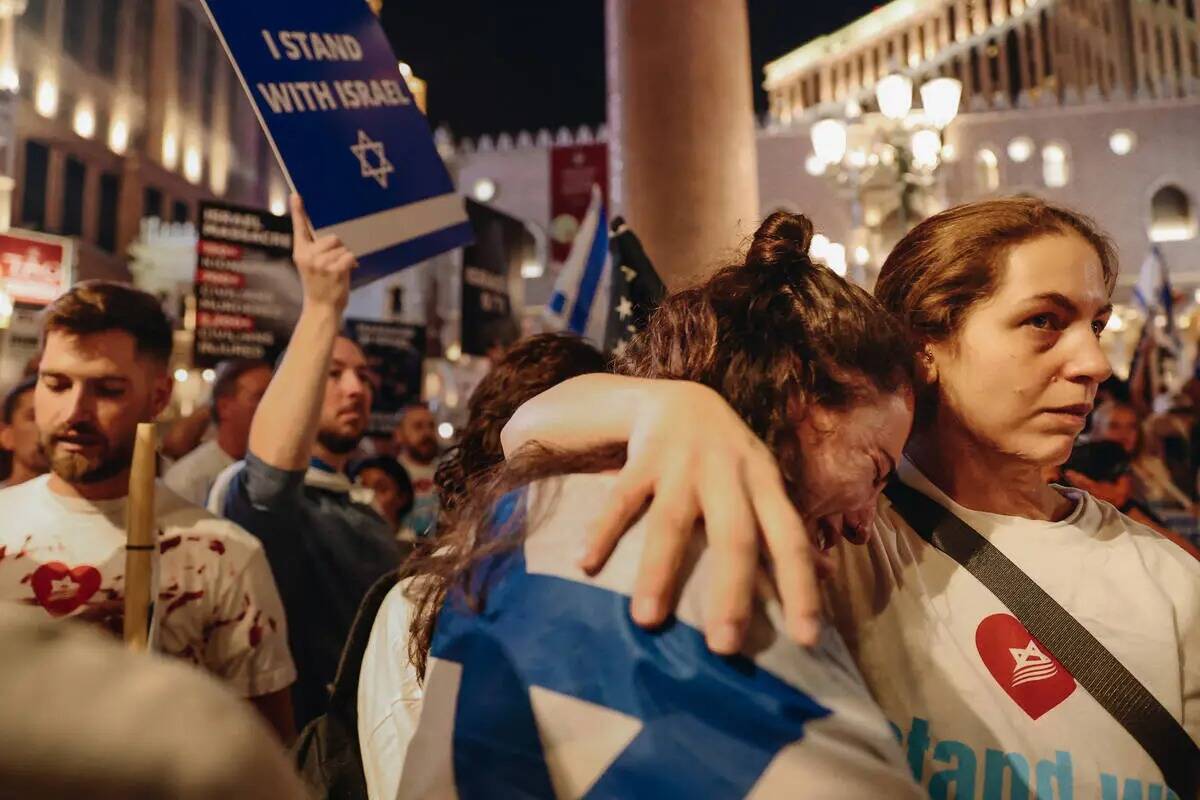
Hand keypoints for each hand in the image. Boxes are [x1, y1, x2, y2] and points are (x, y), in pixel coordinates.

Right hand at [289, 194, 354, 311]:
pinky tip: (346, 273)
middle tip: (333, 264)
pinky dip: (352, 263)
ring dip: (345, 258)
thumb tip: (331, 237)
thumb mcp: (312, 266)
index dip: (298, 211)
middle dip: (339, 249)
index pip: (299, 228)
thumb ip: (316, 250)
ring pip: (343, 248)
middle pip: (333, 237)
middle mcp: (308, 256)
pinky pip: (349, 256)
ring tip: (337, 272)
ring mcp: (320, 263)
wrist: (321, 309)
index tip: (296, 195)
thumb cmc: (320, 286)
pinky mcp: (334, 270)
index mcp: (300, 252)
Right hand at [580, 381, 822, 652]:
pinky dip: (603, 531)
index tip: (806, 640)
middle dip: (731, 591)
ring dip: (658, 571)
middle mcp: (728, 473)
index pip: (789, 539)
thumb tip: (831, 577)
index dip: (801, 587)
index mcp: (765, 485)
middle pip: (734, 535)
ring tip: (647, 621)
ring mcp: (683, 463)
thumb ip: (786, 529)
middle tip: (724, 647)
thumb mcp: (765, 485)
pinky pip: (621, 497)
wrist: (682, 398)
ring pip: (671, 522)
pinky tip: (587, 565)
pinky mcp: (642, 456)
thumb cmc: (730, 459)